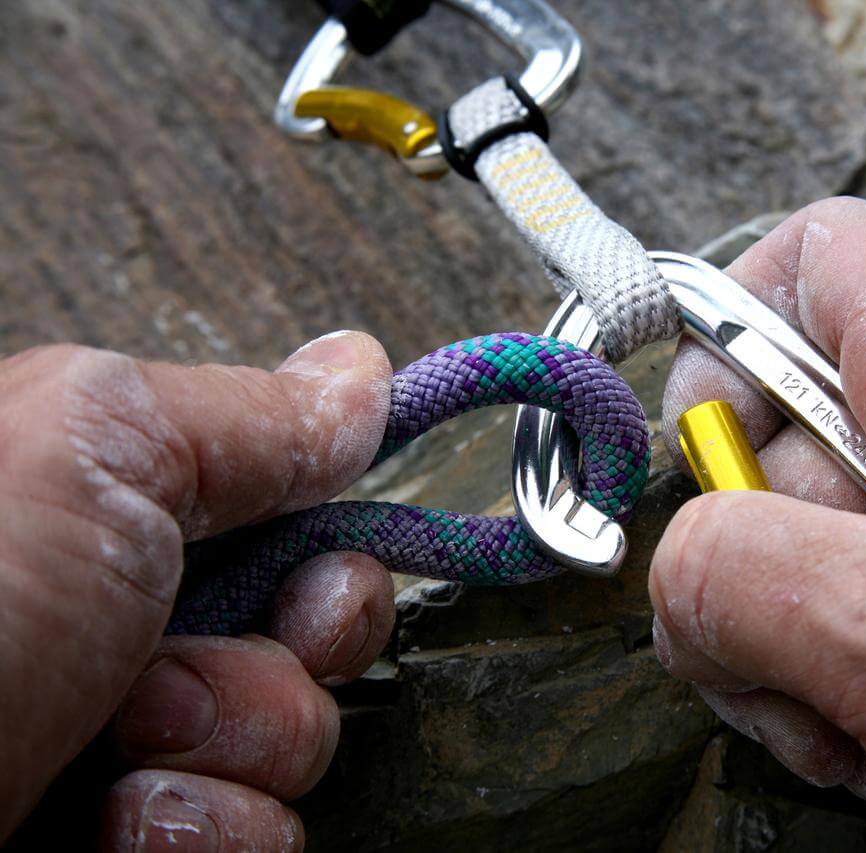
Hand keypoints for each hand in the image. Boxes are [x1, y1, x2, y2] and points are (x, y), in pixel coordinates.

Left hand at [0, 331, 397, 847]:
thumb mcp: (88, 449)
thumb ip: (243, 416)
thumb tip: (356, 376)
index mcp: (104, 516)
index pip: (288, 520)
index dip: (328, 553)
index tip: (311, 577)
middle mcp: (122, 625)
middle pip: (310, 634)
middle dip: (286, 655)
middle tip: (180, 666)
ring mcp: (123, 745)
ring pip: (294, 745)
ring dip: (233, 750)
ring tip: (120, 753)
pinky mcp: (132, 840)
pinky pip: (255, 837)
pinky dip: (201, 834)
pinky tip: (115, 829)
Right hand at [649, 198, 865, 848]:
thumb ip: (750, 576)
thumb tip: (681, 577)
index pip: (810, 263)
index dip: (726, 336)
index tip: (699, 454)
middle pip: (778, 445)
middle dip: (751, 567)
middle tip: (793, 665)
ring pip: (800, 564)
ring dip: (796, 664)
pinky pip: (852, 642)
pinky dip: (847, 709)